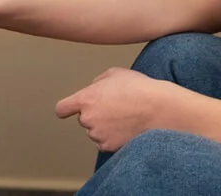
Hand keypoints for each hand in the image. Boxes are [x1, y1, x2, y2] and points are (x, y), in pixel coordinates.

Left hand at [55, 68, 181, 151]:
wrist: (158, 109)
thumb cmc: (139, 89)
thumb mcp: (115, 73)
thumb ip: (98, 82)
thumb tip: (94, 88)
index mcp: (85, 99)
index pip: (62, 108)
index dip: (66, 109)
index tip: (68, 110)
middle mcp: (87, 119)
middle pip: (84, 120)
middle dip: (96, 115)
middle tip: (115, 108)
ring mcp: (97, 135)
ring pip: (96, 132)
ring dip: (104, 128)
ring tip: (124, 118)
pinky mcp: (108, 147)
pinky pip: (106, 143)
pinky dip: (113, 139)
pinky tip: (126, 129)